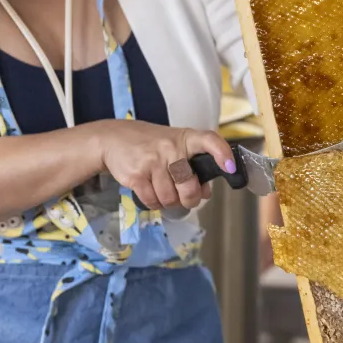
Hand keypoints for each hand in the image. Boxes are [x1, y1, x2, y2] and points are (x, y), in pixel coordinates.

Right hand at [97, 120, 234, 211]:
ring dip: (168, 202)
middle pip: (189, 186)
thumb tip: (205, 193)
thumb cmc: (149, 143)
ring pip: (170, 198)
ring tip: (163, 192)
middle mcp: (170, 148)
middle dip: (189, 199)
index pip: (209, 140)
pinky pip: (152, 201)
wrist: (112, 139)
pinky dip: (154, 203)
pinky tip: (151, 193)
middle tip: (185, 198)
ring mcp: (152, 161)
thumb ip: (192, 167)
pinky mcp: (137, 174)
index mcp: (185, 138)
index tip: (230, 168)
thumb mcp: (173, 147)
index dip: (222, 154)